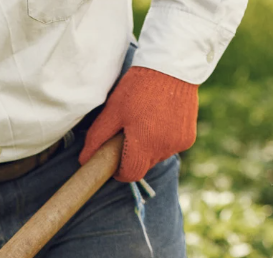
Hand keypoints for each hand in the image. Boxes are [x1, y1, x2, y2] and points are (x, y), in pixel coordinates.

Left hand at [79, 66, 198, 182]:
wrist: (172, 67)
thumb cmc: (138, 88)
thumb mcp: (112, 111)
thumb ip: (97, 138)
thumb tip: (84, 160)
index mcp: (144, 145)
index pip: (130, 174)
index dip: (118, 171)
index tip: (113, 160)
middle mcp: (164, 149)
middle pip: (143, 167)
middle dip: (132, 158)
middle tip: (126, 136)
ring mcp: (178, 144)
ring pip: (156, 157)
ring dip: (147, 148)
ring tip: (143, 124)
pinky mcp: (188, 138)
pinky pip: (170, 147)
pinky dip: (162, 140)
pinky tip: (159, 121)